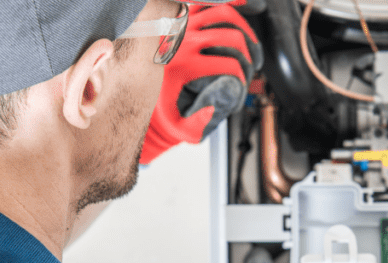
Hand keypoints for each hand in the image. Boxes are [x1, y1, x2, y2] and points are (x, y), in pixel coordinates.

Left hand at [139, 4, 262, 163]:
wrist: (138, 84)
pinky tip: (243, 6)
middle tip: (249, 66)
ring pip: (224, 14)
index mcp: (183, 65)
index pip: (228, 65)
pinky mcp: (183, 14)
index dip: (242, 76)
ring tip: (249, 45)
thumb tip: (214, 108)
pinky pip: (209, 3)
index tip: (241, 84)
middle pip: (231, 37)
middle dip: (247, 54)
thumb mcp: (177, 123)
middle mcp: (183, 40)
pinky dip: (229, 3)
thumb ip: (196, 125)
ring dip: (244, 29)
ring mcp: (183, 23)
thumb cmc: (161, 103)